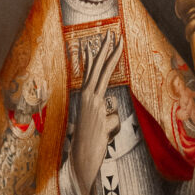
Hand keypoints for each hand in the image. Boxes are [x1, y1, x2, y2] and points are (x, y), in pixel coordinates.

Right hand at [69, 31, 120, 194]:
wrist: (81, 159)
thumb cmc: (88, 139)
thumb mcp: (95, 120)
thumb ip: (102, 109)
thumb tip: (109, 106)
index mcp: (85, 96)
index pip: (92, 71)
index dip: (96, 56)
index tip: (98, 41)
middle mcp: (89, 98)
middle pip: (101, 70)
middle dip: (108, 52)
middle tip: (114, 35)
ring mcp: (96, 107)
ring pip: (109, 104)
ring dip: (104, 118)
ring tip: (101, 116)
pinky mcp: (103, 118)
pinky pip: (114, 123)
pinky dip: (111, 132)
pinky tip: (102, 139)